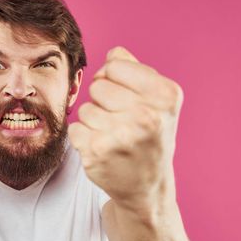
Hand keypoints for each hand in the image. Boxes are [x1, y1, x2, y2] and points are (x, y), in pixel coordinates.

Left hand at [68, 46, 183, 209]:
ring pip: (85, 108)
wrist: (148, 186)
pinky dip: (84, 139)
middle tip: (122, 122)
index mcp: (165, 95)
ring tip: (114, 137)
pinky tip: (103, 150)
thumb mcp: (157, 100)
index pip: (114, 65)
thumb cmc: (150, 135)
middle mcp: (147, 116)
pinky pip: (74, 129)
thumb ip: (135, 70)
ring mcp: (121, 136)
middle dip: (104, 101)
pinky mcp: (97, 153)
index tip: (128, 98)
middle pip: (98, 85)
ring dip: (94, 122)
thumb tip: (113, 53)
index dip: (116, 80)